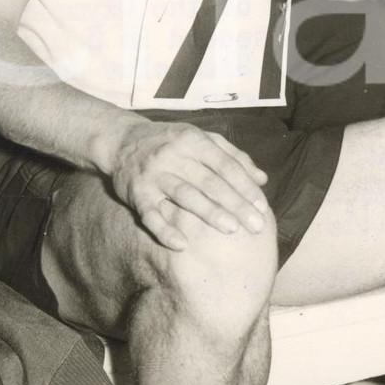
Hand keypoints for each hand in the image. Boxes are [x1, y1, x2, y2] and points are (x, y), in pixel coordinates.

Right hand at [107, 118, 272, 251]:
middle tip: (256, 226)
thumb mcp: (201, 139)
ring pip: (184, 196)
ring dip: (208, 213)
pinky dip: (165, 230)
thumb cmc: (171, 142)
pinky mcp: (136, 193)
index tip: (261, 207)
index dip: (244, 186)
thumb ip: (233, 156)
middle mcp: (173, 156)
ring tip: (231, 230)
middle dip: (234, 204)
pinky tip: (181, 245)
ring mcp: (154, 175)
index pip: (224, 165)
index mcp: (193, 140)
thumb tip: (262, 179)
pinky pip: (150, 215)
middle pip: (209, 182)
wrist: (122, 140)